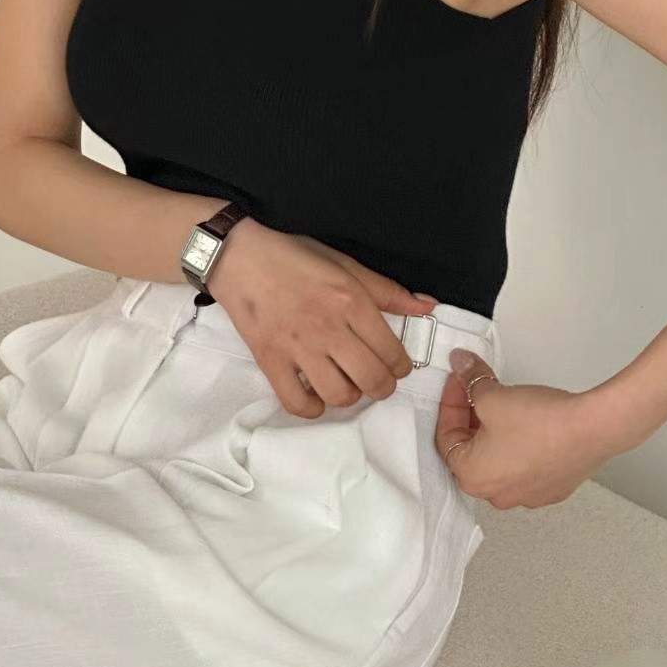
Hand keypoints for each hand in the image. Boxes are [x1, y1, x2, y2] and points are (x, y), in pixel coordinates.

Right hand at [207, 217, 438, 417]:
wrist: (239, 257)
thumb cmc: (295, 258)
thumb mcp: (346, 264)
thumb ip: (388, 291)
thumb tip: (427, 307)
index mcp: (351, 301)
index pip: (391, 351)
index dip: (401, 366)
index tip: (396, 366)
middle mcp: (328, 328)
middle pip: (371, 379)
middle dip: (383, 387)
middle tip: (377, 381)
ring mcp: (297, 348)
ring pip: (338, 395)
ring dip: (349, 396)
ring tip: (347, 384)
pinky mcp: (269, 361)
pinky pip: (296, 403)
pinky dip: (312, 408)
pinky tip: (316, 396)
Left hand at [434, 348, 633, 509]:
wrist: (591, 429)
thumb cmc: (544, 424)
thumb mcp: (492, 395)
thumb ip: (470, 380)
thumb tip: (462, 367)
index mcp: (472, 477)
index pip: (446, 437)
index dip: (450, 403)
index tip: (459, 382)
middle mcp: (497, 494)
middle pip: (471, 450)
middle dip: (471, 417)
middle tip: (477, 390)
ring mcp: (527, 494)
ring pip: (499, 459)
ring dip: (496, 432)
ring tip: (505, 405)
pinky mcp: (551, 488)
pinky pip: (526, 465)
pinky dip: (521, 444)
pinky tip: (530, 424)